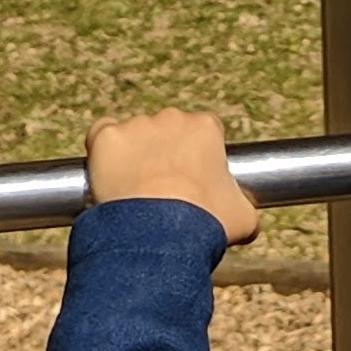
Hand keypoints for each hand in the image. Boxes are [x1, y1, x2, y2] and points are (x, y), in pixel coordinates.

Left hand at [87, 108, 259, 245]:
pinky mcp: (106, 137)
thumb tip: (248, 215)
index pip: (203, 133)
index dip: (197, 157)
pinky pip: (101, 134)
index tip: (193, 182)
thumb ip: (246, 205)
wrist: (159, 232)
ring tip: (133, 193)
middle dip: (164, 154)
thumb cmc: (205, 222)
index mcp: (206, 128)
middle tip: (161, 191)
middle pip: (166, 131)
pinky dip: (102, 151)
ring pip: (133, 135)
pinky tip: (107, 175)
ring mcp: (136, 125)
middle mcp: (172, 118)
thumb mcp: (244, 217)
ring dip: (134, 156)